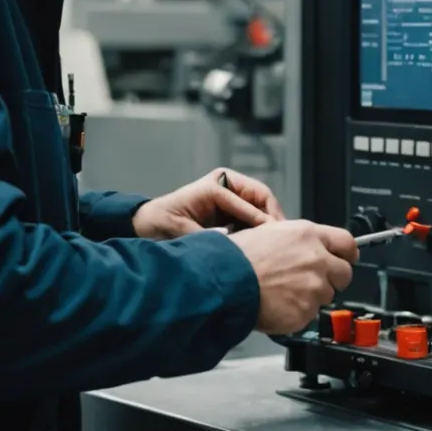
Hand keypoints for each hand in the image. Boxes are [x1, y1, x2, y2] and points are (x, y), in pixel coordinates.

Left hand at [132, 169, 286, 239]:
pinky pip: (254, 216)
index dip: (262, 219)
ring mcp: (231, 195)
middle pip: (262, 197)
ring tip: (279, 244)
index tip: (273, 237)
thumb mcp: (179, 230)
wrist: (148, 224)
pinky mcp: (232, 209)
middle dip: (273, 217)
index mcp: (214, 185)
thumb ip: (204, 234)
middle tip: (284, 239)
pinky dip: (261, 229)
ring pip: (262, 207)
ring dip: (270, 224)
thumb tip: (229, 238)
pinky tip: (266, 245)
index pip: (248, 200)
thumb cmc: (160, 223)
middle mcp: (226, 185)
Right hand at [229, 220, 358, 334]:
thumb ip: (297, 240)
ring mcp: (314, 287)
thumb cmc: (238, 257)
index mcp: (308, 235)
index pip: (347, 243)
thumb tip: (307, 247)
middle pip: (345, 273)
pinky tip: (279, 304)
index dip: (347, 253)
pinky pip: (310, 315)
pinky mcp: (306, 311)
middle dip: (332, 278)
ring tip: (284, 292)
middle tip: (311, 281)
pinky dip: (297, 313)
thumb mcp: (269, 232)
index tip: (347, 259)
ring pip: (326, 296)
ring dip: (312, 297)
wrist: (225, 282)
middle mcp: (316, 259)